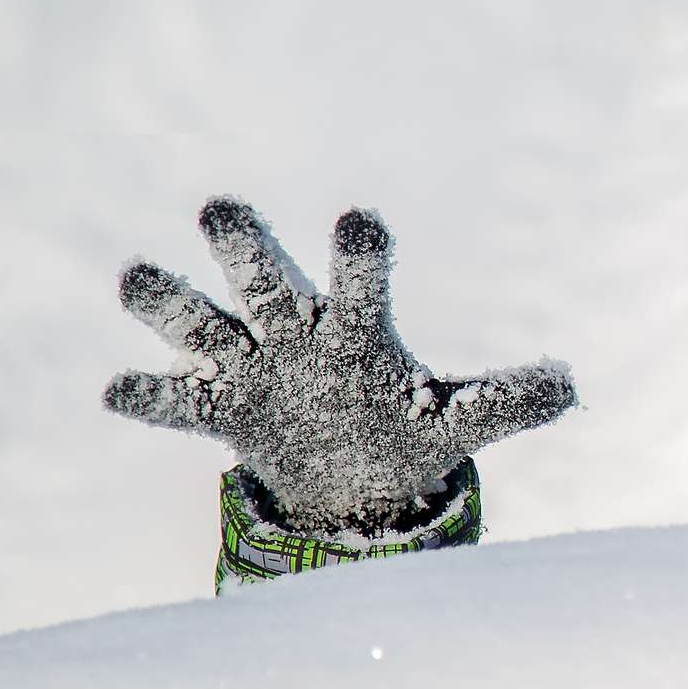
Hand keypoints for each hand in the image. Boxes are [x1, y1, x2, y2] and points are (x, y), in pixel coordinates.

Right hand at [105, 198, 574, 535]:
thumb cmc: (404, 425)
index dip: (362, 252)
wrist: (353, 480)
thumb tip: (572, 385)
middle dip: (244, 246)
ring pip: (200, 322)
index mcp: (357, 327)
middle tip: (221, 208)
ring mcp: (250, 368)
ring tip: (135, 279)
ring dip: (168, 302)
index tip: (361, 222)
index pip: (361, 279)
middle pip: (265, 278)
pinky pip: (172, 401)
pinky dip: (144, 394)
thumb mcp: (459, 420)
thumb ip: (508, 402)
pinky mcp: (217, 411)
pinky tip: (115, 388)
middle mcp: (295, 333)